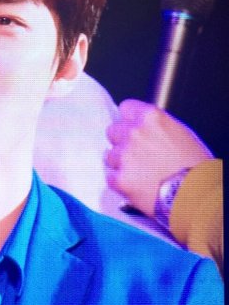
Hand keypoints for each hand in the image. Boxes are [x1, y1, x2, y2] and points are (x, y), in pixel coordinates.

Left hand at [105, 100, 212, 216]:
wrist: (195, 196)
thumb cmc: (195, 167)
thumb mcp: (182, 134)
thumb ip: (158, 127)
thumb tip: (146, 127)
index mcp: (151, 118)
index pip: (126, 108)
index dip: (129, 120)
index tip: (131, 128)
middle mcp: (134, 133)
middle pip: (113, 130)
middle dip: (121, 141)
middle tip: (136, 154)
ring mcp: (124, 156)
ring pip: (110, 155)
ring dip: (120, 163)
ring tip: (141, 174)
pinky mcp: (118, 178)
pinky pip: (111, 177)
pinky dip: (120, 183)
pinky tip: (137, 186)